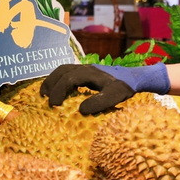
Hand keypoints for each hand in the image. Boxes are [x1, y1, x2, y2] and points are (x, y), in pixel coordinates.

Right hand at [40, 63, 169, 115]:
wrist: (134, 78)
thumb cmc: (125, 87)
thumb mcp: (115, 96)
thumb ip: (99, 103)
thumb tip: (80, 110)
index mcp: (90, 72)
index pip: (68, 78)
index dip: (59, 90)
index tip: (54, 105)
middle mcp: (85, 68)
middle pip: (61, 70)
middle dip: (51, 83)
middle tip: (45, 99)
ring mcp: (85, 69)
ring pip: (63, 70)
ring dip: (53, 81)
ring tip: (46, 95)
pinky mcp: (87, 73)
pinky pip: (68, 73)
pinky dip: (59, 81)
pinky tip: (59, 93)